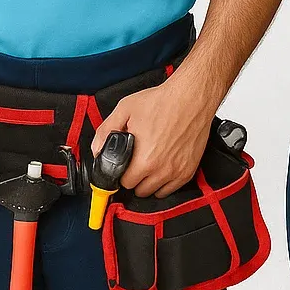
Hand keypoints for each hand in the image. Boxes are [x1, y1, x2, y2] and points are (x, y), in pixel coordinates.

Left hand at [91, 75, 216, 197]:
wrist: (192, 96)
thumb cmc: (163, 100)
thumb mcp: (126, 108)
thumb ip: (106, 130)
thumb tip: (97, 149)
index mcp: (143, 158)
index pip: (124, 182)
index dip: (121, 172)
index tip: (124, 165)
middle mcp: (160, 169)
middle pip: (139, 190)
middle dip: (134, 177)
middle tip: (136, 161)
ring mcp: (176, 172)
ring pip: (154, 192)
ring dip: (149, 182)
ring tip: (149, 163)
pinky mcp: (188, 171)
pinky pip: (171, 190)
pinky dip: (165, 182)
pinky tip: (162, 166)